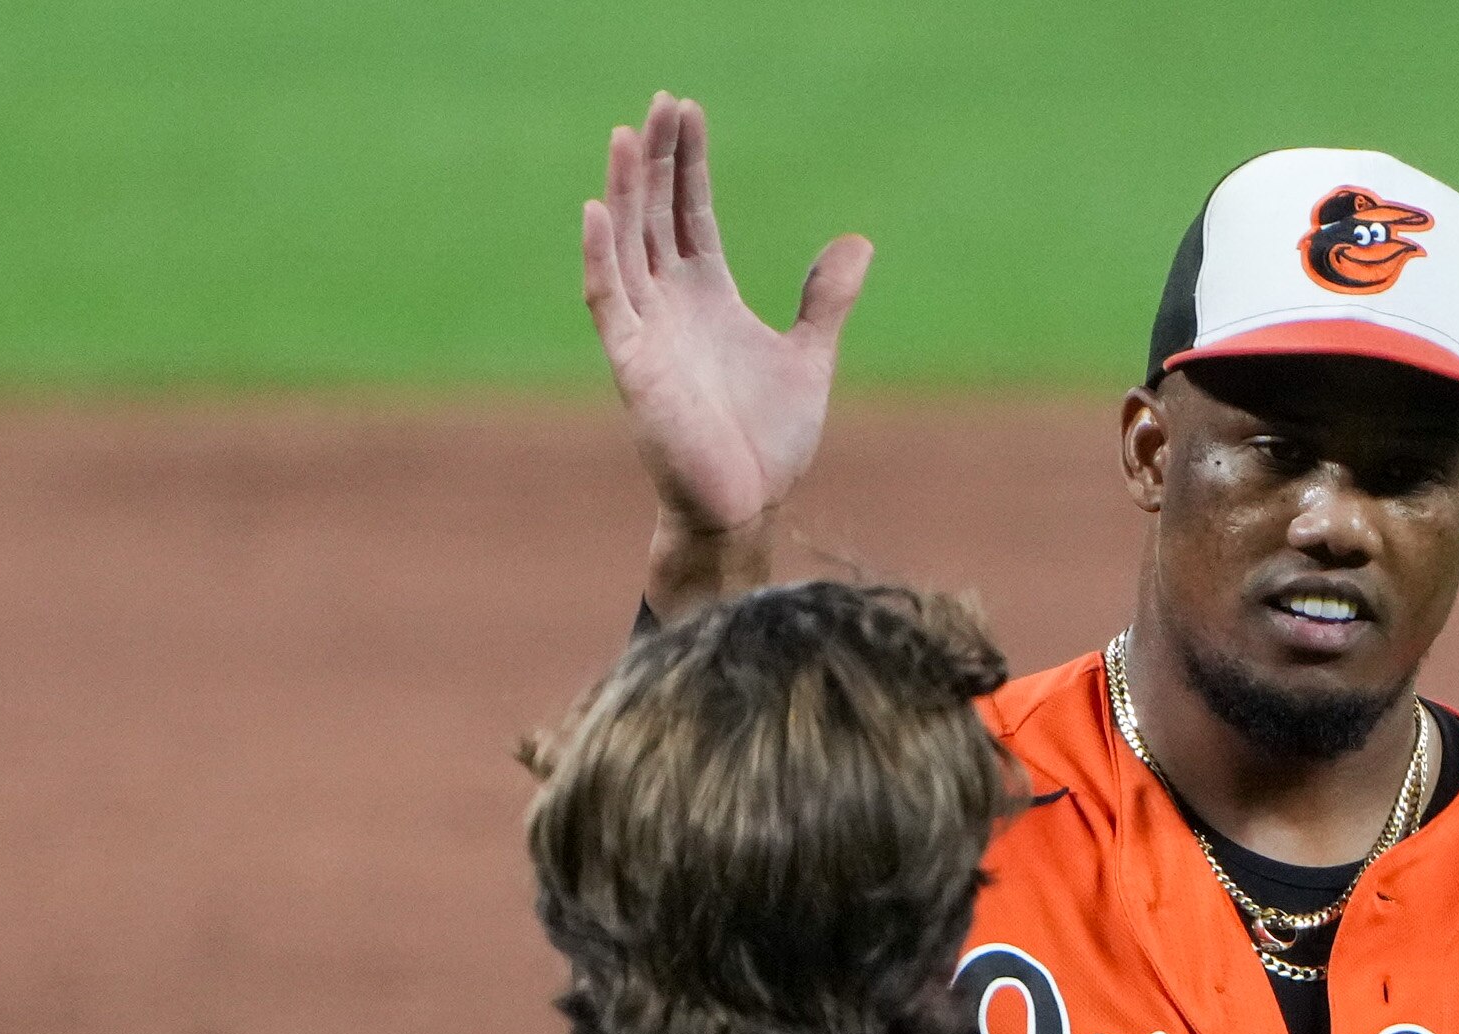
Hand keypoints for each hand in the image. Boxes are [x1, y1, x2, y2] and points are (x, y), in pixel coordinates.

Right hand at [580, 93, 872, 613]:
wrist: (745, 507)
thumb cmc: (767, 443)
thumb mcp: (809, 357)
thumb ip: (826, 300)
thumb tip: (858, 242)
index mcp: (708, 297)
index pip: (689, 213)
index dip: (688, 164)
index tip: (687, 112)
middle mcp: (671, 305)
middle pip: (655, 214)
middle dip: (658, 159)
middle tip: (660, 102)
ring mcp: (647, 332)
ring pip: (626, 245)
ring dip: (625, 191)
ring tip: (627, 136)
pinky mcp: (633, 365)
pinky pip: (609, 300)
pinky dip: (601, 256)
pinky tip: (600, 211)